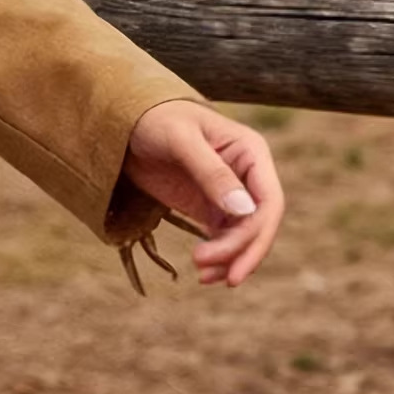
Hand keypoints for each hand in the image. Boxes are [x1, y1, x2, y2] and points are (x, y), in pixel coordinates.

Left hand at [122, 98, 284, 287]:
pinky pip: (223, 236)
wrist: (124, 119)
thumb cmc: (153, 117)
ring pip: (243, 235)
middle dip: (239, 252)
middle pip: (258, 224)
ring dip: (228, 259)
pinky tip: (203, 271)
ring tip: (202, 277)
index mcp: (252, 152)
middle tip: (209, 276)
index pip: (268, 202)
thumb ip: (211, 172)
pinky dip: (218, 255)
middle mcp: (248, 174)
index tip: (232, 261)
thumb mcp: (181, 140)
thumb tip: (245, 210)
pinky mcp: (208, 205)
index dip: (256, 235)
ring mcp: (230, 192)